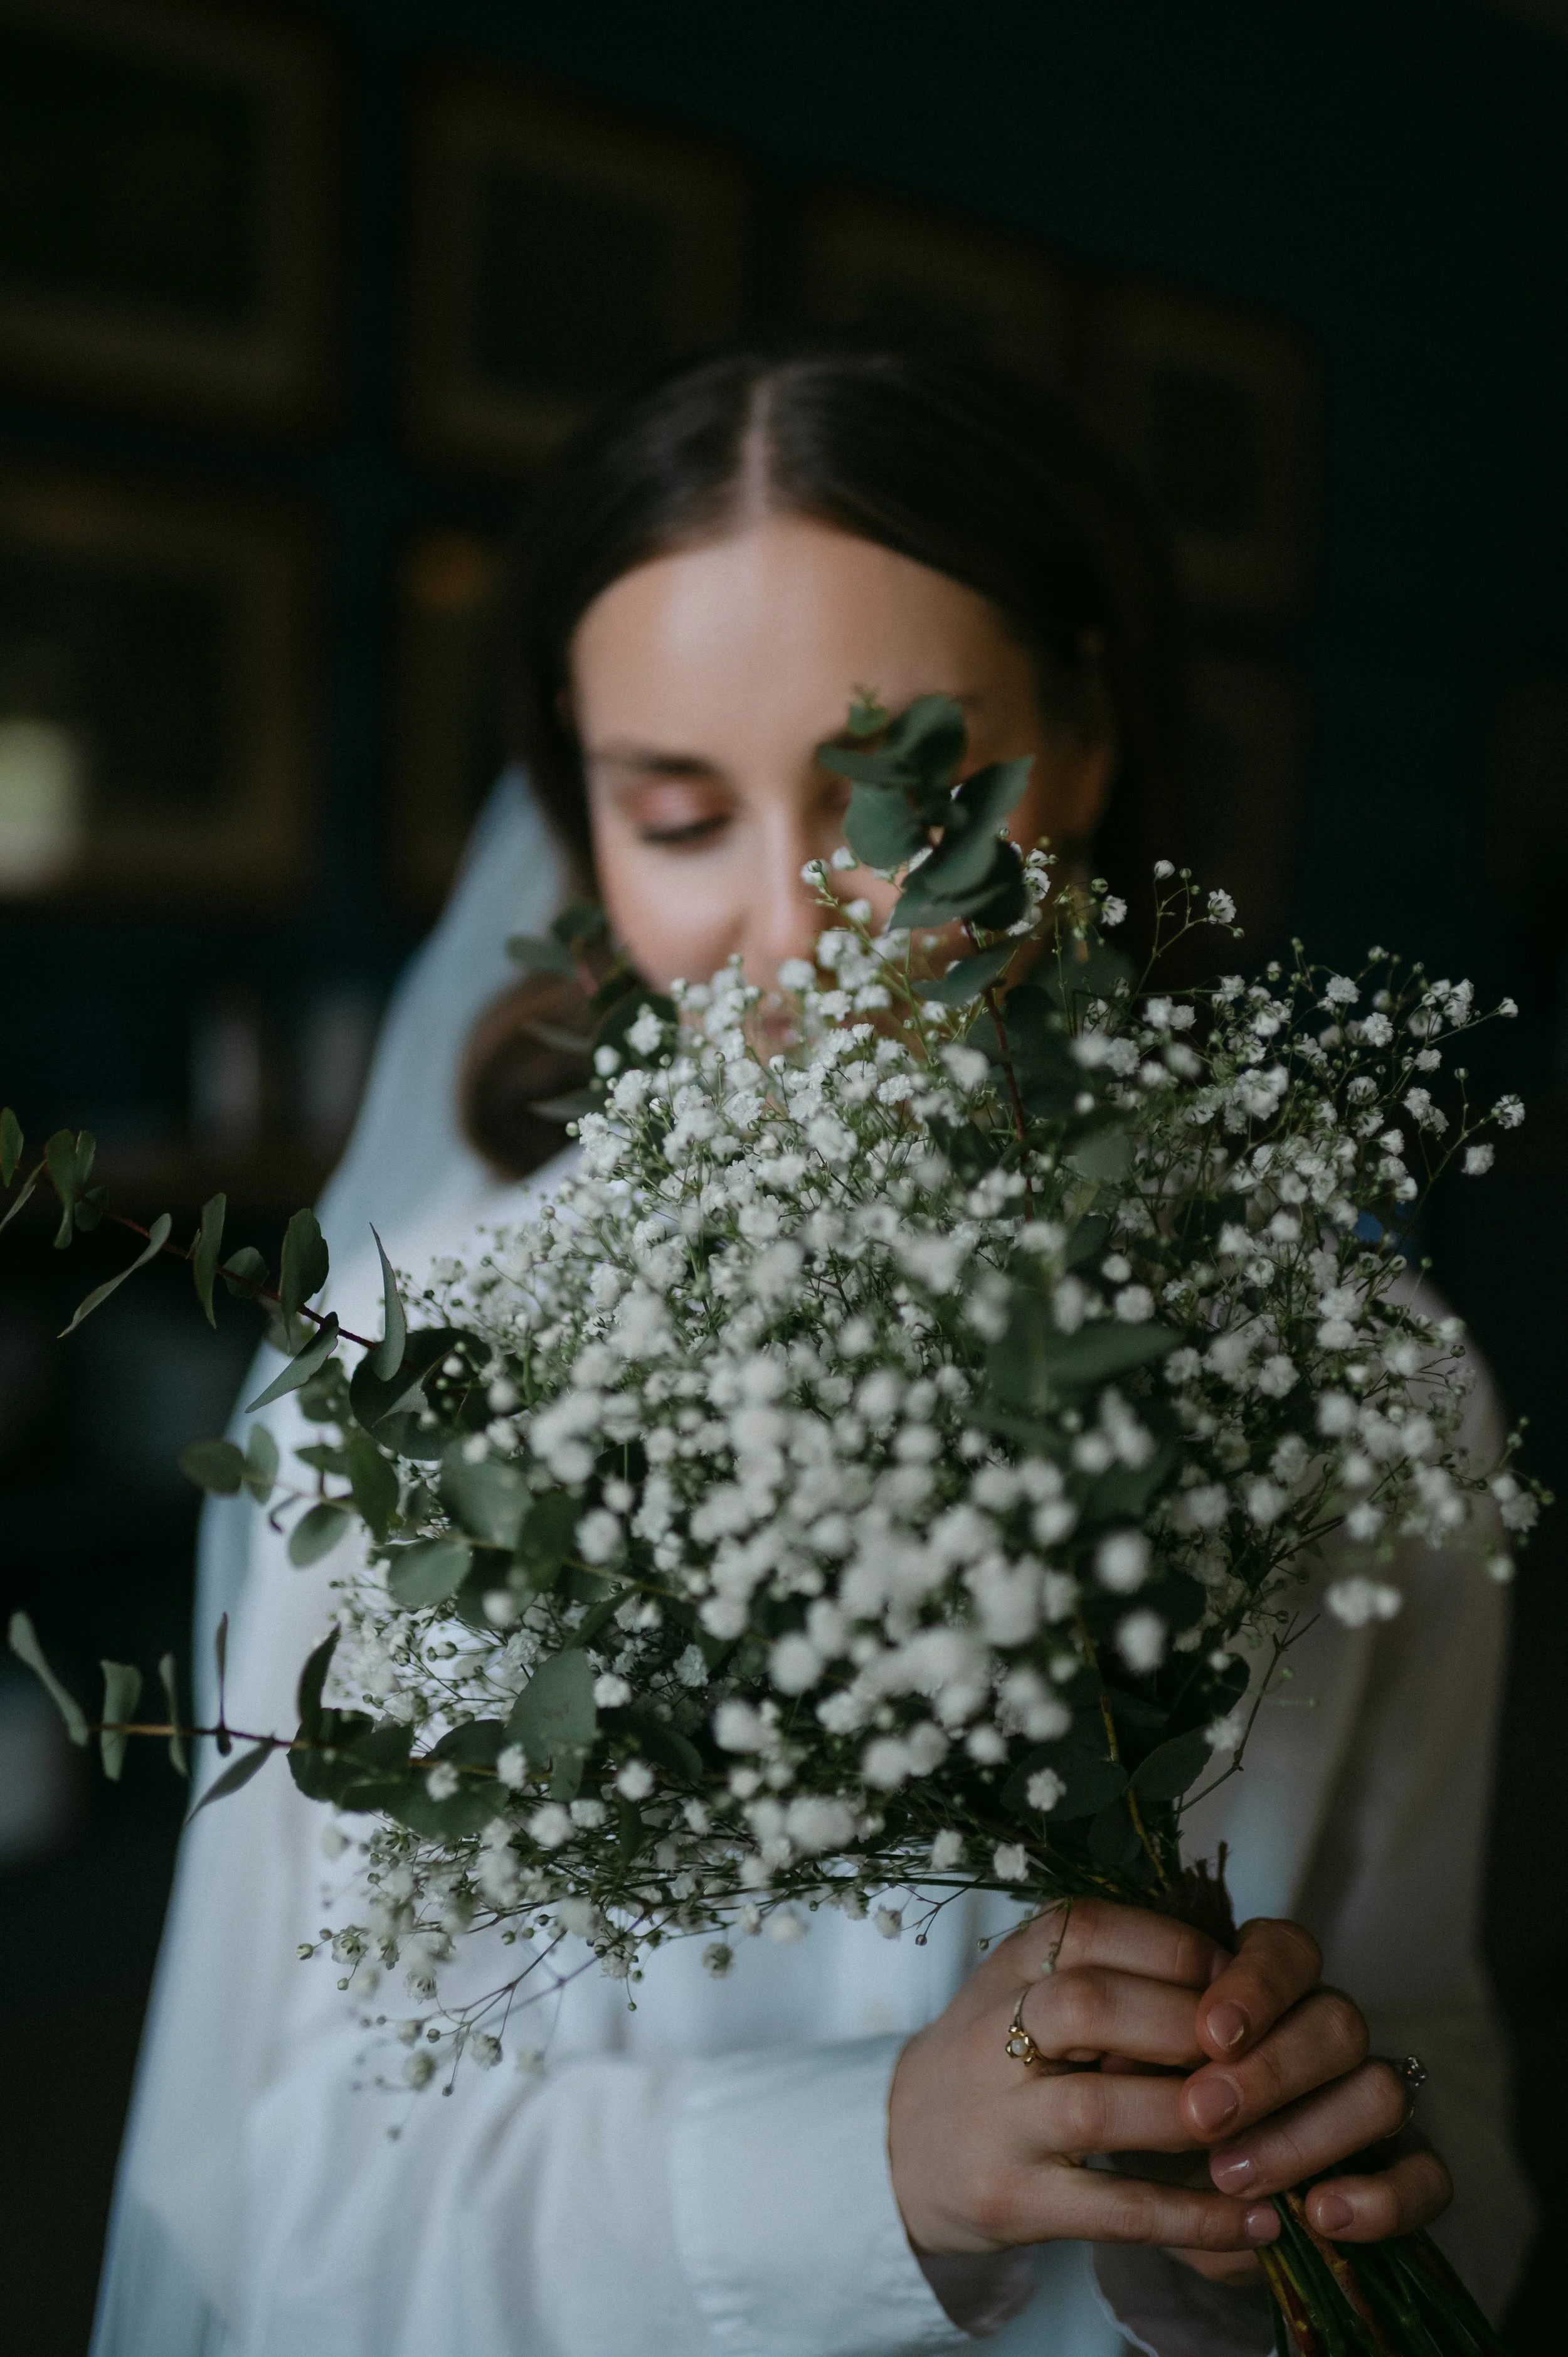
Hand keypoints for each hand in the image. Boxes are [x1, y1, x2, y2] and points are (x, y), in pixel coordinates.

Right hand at [888, 1898, 1282, 2258]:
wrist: (902, 2146)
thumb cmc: (999, 2056)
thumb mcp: (1034, 1986)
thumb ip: (1115, 1971)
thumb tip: (1241, 1987)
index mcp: (1013, 1962)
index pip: (1095, 1930)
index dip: (1182, 1952)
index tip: (1244, 1986)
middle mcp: (993, 2030)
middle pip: (1091, 2005)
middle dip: (1187, 2027)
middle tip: (1257, 2057)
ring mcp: (998, 2119)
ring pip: (1097, 2108)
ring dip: (1190, 2118)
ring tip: (1261, 2134)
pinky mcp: (1011, 2199)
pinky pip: (1112, 2208)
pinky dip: (1192, 2216)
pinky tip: (1255, 2222)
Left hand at [1166, 1918, 1451, 2285]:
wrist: (1184, 2210)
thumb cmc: (1156, 2126)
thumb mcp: (1135, 2092)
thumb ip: (1136, 2068)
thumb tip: (1119, 2056)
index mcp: (1267, 1991)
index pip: (1286, 1950)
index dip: (1256, 1986)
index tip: (1209, 2034)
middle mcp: (1327, 2033)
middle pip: (1338, 2020)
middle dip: (1271, 2071)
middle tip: (1203, 2116)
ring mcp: (1372, 2101)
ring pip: (1381, 2090)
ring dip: (1307, 2135)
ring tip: (1231, 2175)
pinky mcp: (1407, 2172)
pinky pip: (1427, 2176)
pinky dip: (1380, 2199)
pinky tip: (1320, 2215)